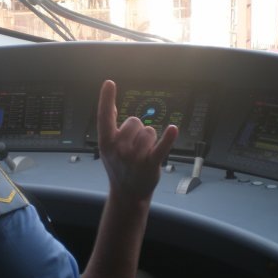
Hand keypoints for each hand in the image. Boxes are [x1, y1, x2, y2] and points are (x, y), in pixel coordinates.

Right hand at [97, 80, 177, 201]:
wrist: (127, 194)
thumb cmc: (118, 168)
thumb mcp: (107, 148)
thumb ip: (109, 126)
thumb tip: (109, 105)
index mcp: (106, 142)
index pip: (104, 116)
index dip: (106, 98)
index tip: (109, 83)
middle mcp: (119, 148)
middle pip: (135, 121)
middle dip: (138, 131)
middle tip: (134, 147)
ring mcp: (134, 157)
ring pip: (149, 131)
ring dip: (150, 140)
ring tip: (143, 154)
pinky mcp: (150, 163)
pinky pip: (161, 147)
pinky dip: (168, 138)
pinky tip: (173, 129)